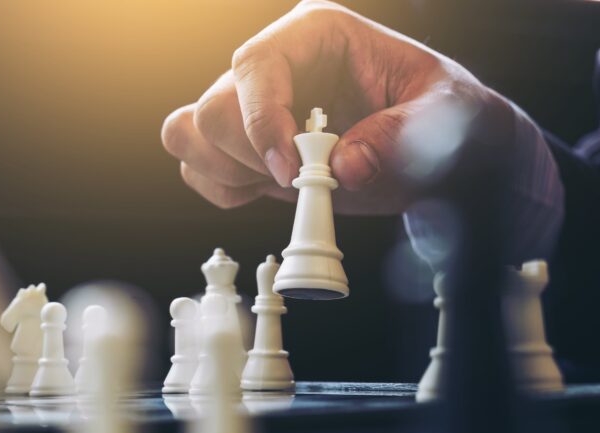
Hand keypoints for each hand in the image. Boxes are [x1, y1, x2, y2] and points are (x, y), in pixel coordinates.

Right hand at [161, 0, 514, 213]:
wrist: (442, 162)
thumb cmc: (445, 125)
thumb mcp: (446, 120)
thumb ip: (400, 136)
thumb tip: (345, 164)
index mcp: (317, 36)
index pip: (256, 64)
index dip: (262, 120)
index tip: (292, 169)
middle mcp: (277, 67)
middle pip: (213, 106)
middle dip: (249, 156)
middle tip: (304, 179)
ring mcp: (255, 107)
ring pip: (190, 133)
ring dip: (227, 171)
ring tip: (284, 183)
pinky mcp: (247, 147)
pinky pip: (197, 166)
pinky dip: (222, 189)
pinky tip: (268, 191)